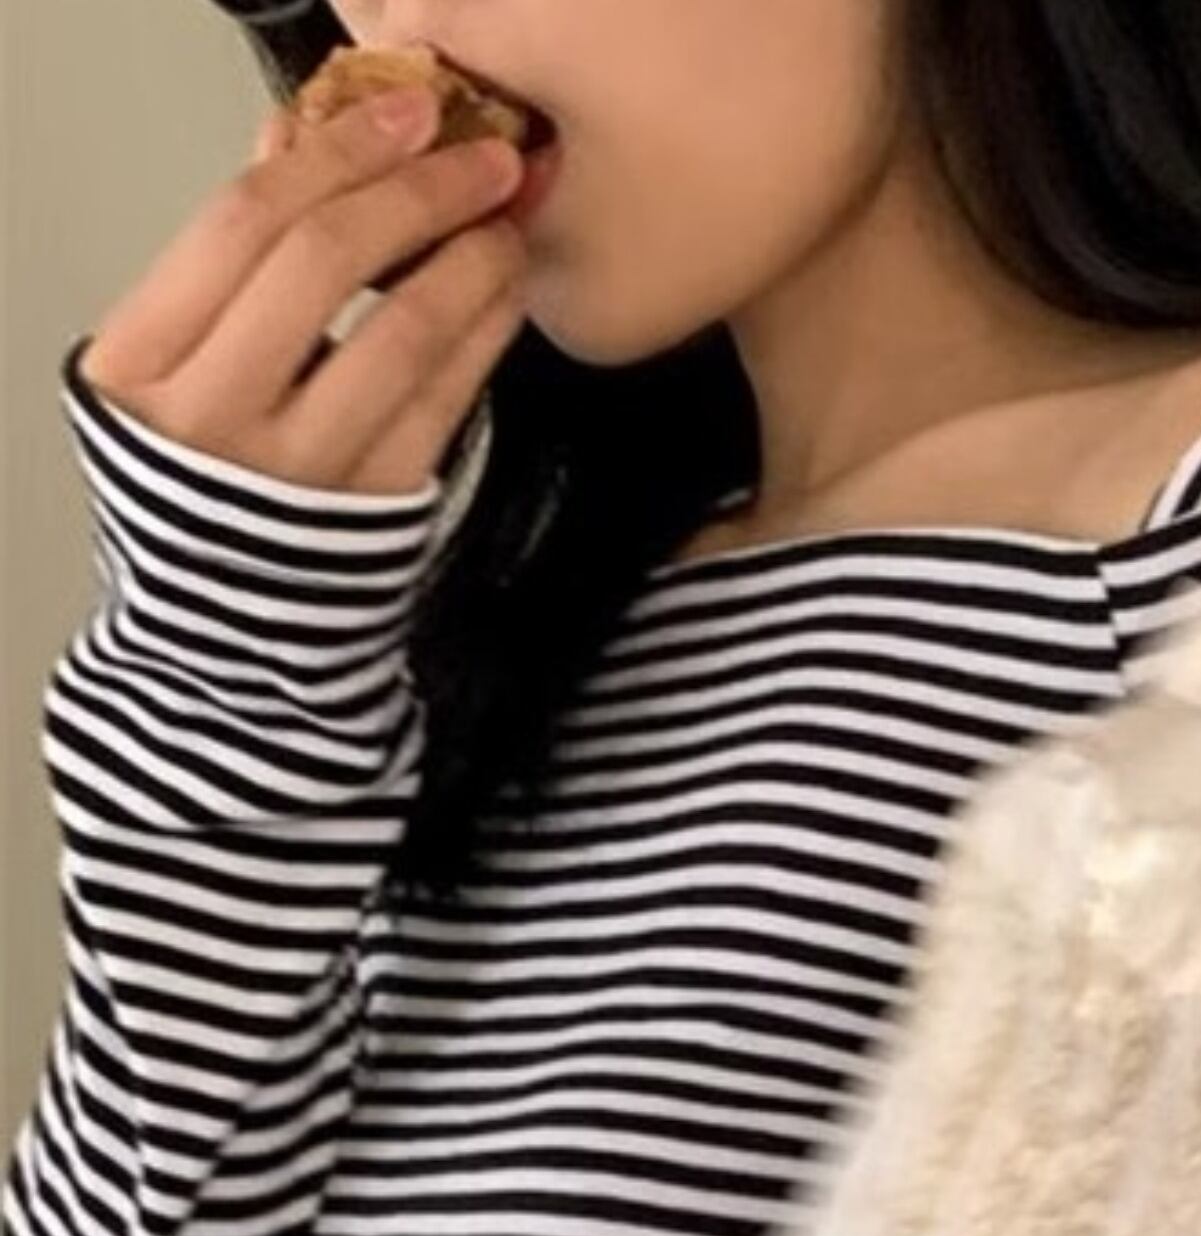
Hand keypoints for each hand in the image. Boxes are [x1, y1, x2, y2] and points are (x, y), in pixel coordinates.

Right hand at [77, 89, 530, 495]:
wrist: (226, 610)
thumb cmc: (203, 457)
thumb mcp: (182, 351)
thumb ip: (237, 249)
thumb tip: (306, 132)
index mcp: (143, 356)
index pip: (244, 221)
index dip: (337, 153)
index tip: (406, 112)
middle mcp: (214, 411)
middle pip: (323, 261)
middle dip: (417, 193)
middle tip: (483, 158)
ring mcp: (300, 468)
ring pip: (400, 333)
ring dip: (469, 263)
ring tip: (507, 223)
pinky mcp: (378, 509)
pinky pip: (445, 401)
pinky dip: (485, 333)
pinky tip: (504, 293)